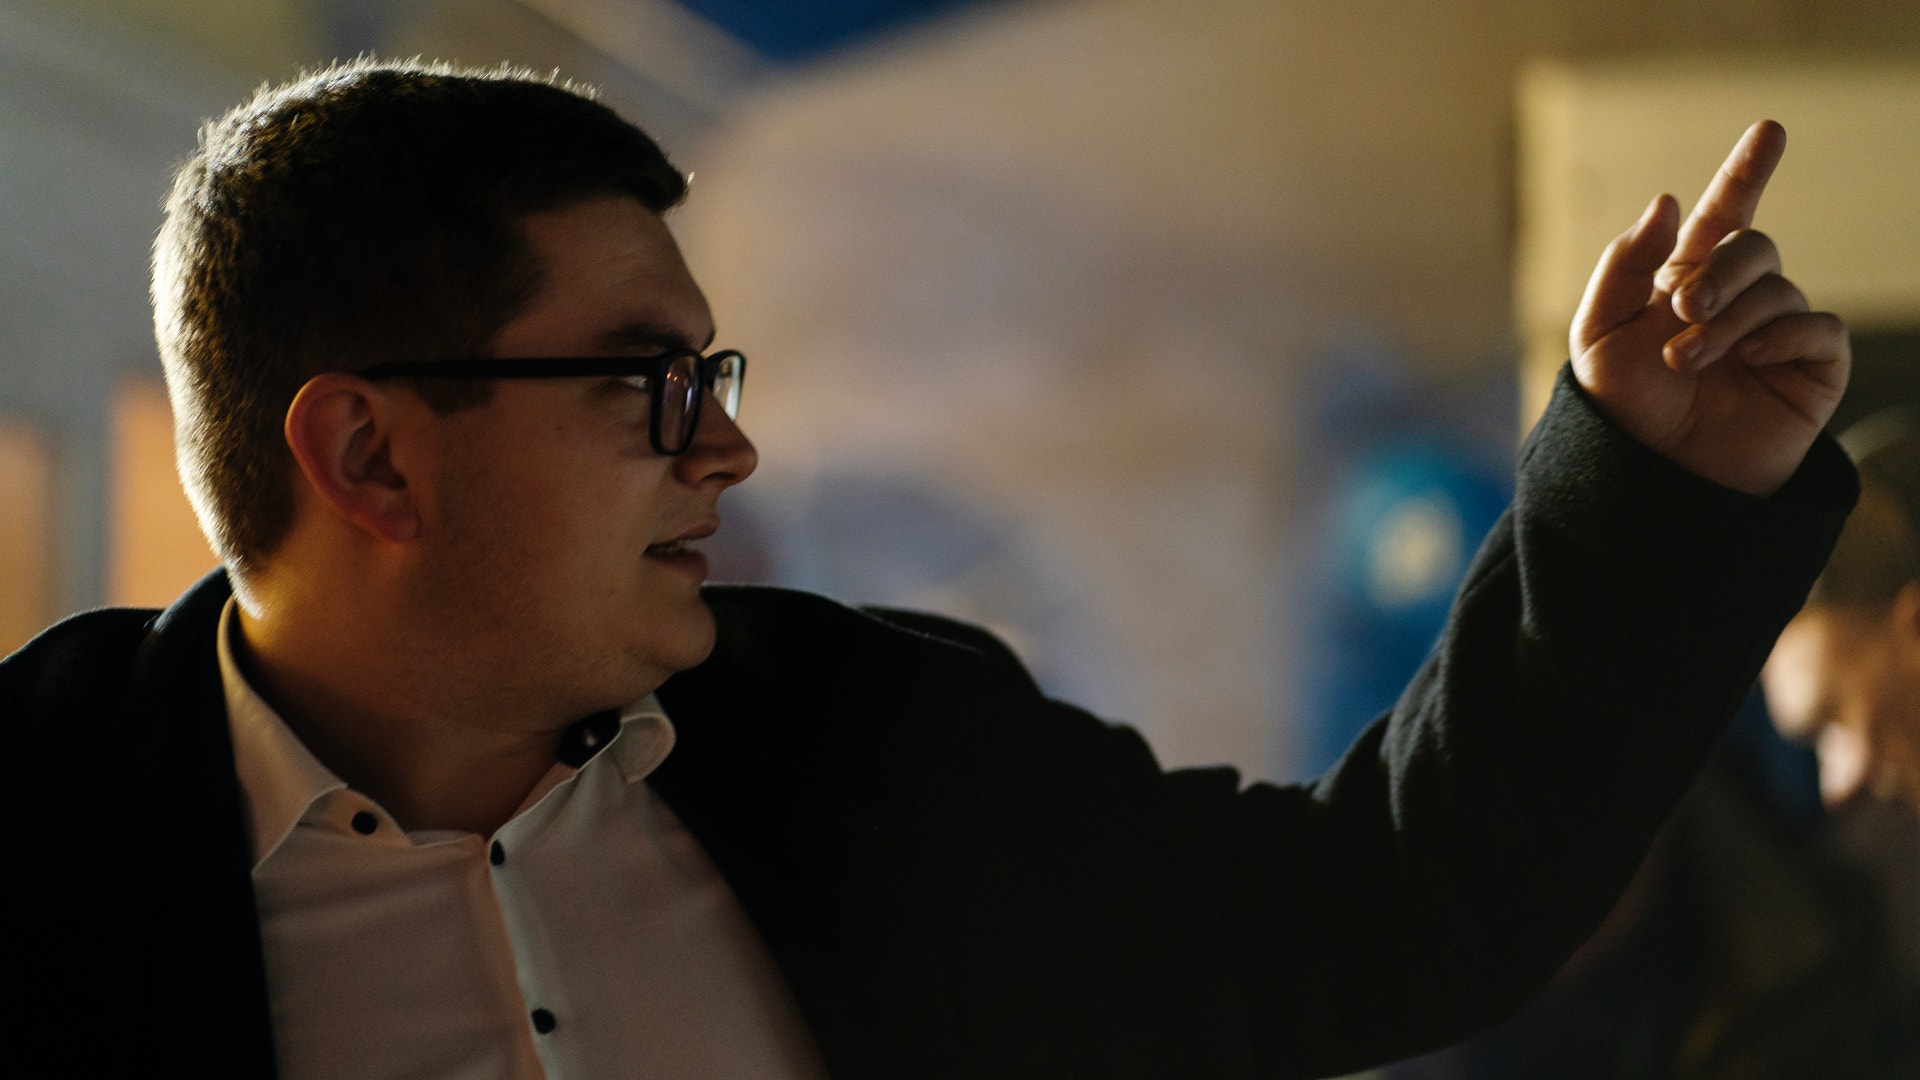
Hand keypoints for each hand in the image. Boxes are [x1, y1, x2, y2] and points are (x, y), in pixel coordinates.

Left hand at [1570, 121, 1848, 496]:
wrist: (1649, 477)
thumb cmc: (1621, 410)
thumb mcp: (1598, 334)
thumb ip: (1625, 264)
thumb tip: (1667, 199)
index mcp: (1685, 280)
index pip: (1724, 214)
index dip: (1747, 172)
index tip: (1770, 130)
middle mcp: (1737, 299)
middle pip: (1752, 246)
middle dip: (1717, 271)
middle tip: (1681, 311)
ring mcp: (1777, 332)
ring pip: (1777, 288)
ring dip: (1728, 319)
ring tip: (1684, 359)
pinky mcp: (1811, 370)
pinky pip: (1817, 328)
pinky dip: (1780, 337)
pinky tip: (1746, 362)